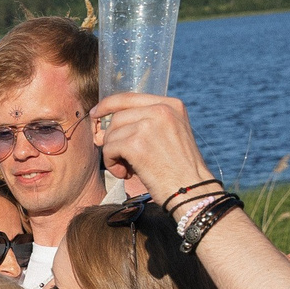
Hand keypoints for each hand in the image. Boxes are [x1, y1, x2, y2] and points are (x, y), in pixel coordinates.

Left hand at [89, 93, 215, 204]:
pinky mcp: (137, 144)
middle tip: (120, 158)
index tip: (96, 113)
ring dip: (113, 154)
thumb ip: (148, 122)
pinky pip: (109, 149)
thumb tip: (106, 125)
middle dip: (112, 138)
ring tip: (127, 169)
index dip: (108, 105)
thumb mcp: (171, 134)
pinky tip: (125, 174)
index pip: (129, 97)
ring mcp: (148, 125)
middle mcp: (161, 110)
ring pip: (111, 134)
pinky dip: (112, 164)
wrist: (193, 191)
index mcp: (171, 105)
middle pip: (117, 117)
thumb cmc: (180, 170)